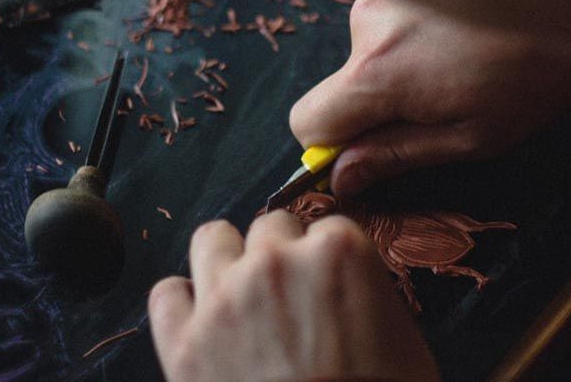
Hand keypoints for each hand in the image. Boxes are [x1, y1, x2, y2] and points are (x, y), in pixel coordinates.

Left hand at [148, 212, 440, 381]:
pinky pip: (166, 294)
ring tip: (239, 293)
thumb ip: (369, 297)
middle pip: (270, 227)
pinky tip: (199, 325)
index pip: (328, 227)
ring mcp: (223, 299)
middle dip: (281, 255)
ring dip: (226, 260)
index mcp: (338, 253)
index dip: (328, 260)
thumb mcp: (404, 343)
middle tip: (289, 296)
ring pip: (212, 239)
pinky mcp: (183, 343)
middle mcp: (275, 262)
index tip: (329, 285)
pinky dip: (181, 305)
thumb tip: (349, 295)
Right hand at [290, 0, 570, 195]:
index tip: (368, 149)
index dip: (329, 143)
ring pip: (371, 44)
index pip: (307, 120)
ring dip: (404, 58)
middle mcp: (368, 24)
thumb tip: (340, 176)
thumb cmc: (537, 76)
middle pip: (344, 80)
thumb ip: (396, 155)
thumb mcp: (471, 137)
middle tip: (446, 100)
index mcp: (378, 74)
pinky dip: (419, 25)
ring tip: (467, 58)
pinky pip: (393, 11)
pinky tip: (467, 27)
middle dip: (381, 98)